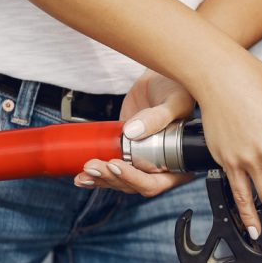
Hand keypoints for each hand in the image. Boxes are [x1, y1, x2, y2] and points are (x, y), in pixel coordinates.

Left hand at [74, 70, 195, 195]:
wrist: (159, 78)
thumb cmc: (177, 88)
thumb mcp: (175, 101)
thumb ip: (159, 117)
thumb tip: (133, 132)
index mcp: (179, 162)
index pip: (157, 182)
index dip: (135, 179)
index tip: (117, 165)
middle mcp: (161, 166)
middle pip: (134, 184)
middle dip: (111, 178)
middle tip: (94, 165)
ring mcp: (141, 161)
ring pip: (120, 180)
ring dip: (100, 179)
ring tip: (85, 170)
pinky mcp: (125, 152)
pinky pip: (111, 169)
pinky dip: (96, 175)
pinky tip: (82, 176)